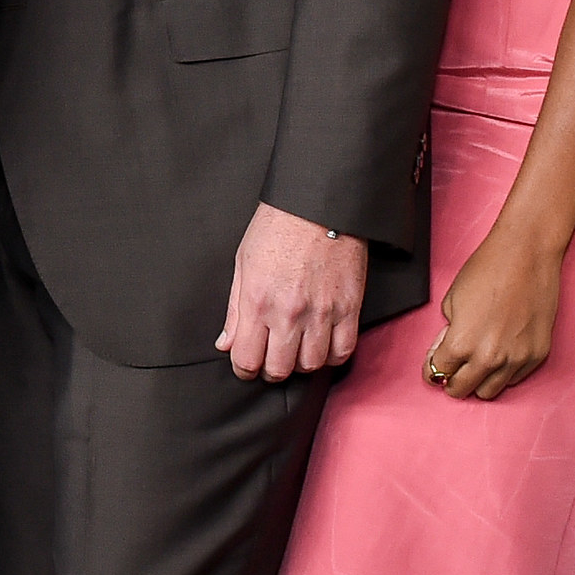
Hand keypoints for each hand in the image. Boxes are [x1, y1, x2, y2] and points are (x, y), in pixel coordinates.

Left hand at [217, 202, 365, 380]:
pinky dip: (331, 356)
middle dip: (271, 370)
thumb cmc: (277, 227)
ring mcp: (321, 312)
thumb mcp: (243, 262)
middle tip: (271, 358)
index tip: (247, 364)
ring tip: (297, 349)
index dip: (244, 370)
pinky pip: (342, 351)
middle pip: (278, 370)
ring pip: (310, 366)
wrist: (318, 204)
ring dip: (301, 364)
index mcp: (257, 301)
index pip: (246, 360)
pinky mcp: (349, 307)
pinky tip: (323, 344)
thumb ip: (234, 309)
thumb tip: (225, 343)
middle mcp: (288, 312)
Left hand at [426, 232, 562, 400]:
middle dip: (452, 381)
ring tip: (478, 362)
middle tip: (453, 369)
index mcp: (462, 344)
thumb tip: (445, 352)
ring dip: (479, 380)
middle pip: (462, 390)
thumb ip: (446, 333)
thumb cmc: (488, 270)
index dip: (433, 370)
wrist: (527, 255)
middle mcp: (489, 358)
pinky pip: (515, 379)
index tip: (435, 369)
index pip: (438, 374)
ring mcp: (516, 359)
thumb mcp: (451, 300)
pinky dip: (504, 372)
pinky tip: (501, 352)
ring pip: (489, 392)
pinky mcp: (537, 355)